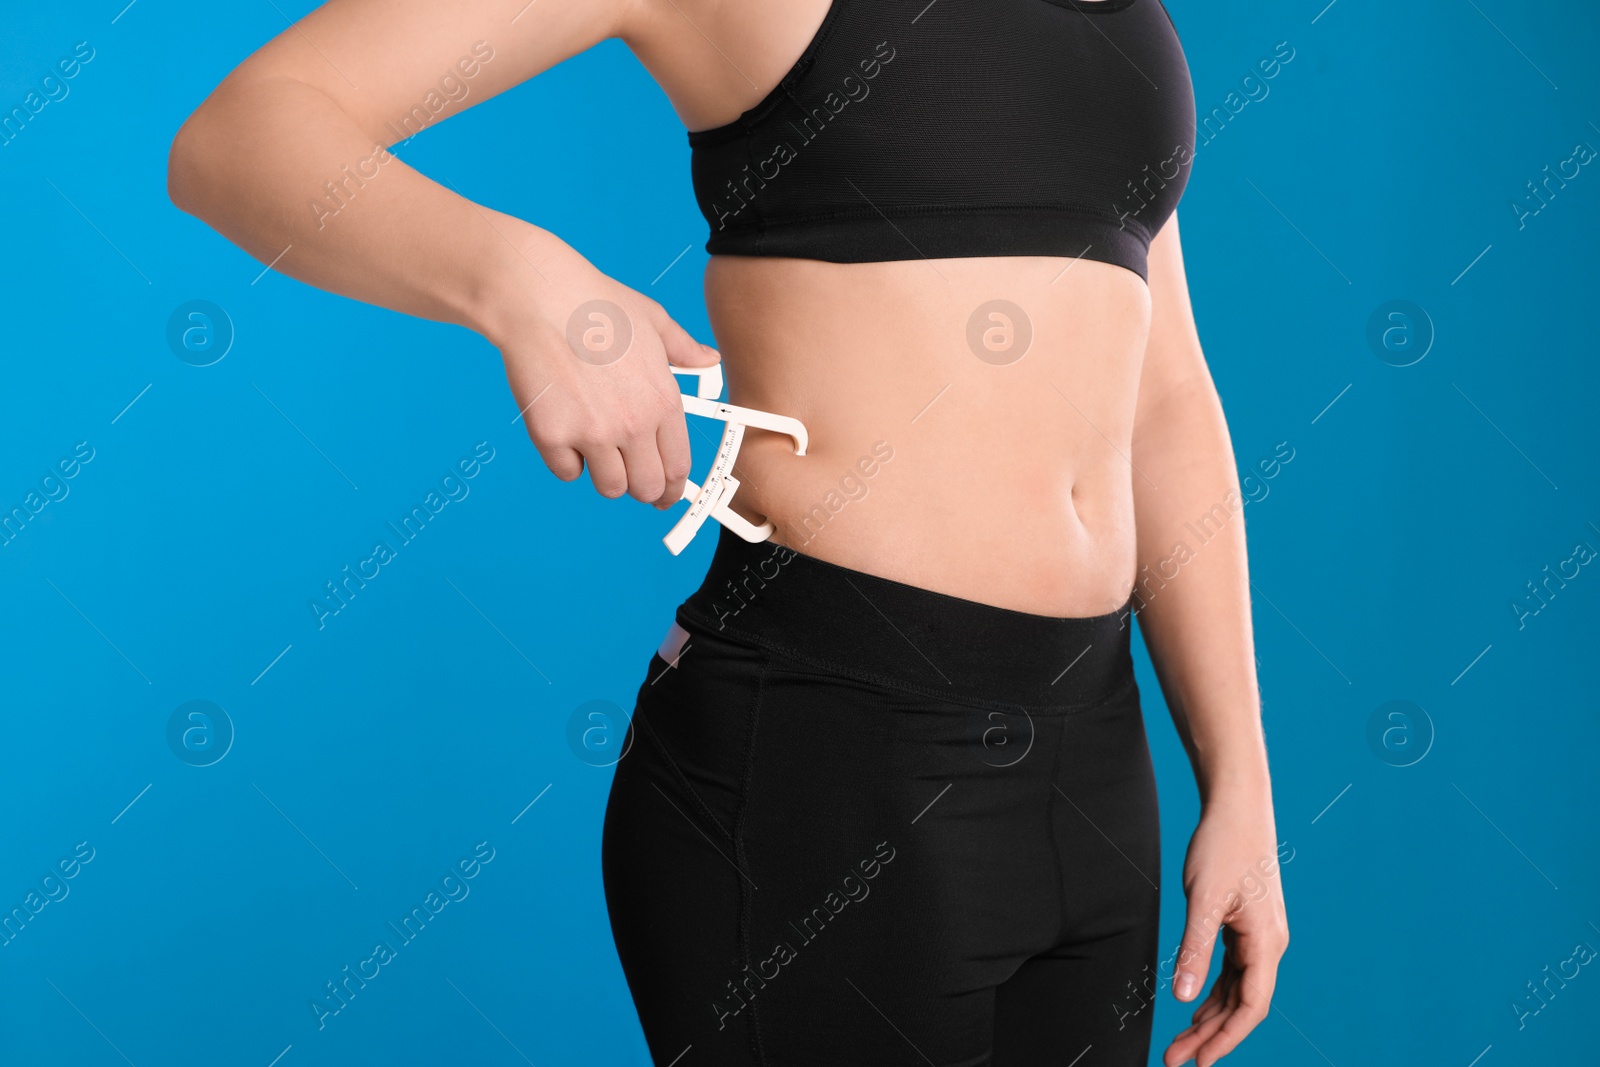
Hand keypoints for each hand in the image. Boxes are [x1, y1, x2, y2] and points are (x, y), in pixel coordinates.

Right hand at [491, 239, 720, 509]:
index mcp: (663, 401)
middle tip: (631, 480)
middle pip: (647, 488)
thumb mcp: (654, 320)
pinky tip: (565, 433)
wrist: (541, 298)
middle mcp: (633, 424)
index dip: (673, 488)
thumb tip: (708, 359)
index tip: (667, 495)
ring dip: (605, 476)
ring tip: (596, 451)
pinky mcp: (552, 436)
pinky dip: (567, 460)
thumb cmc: (595, 304)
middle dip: (642, 491)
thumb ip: (684, 348)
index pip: (677, 466)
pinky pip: (566, 471)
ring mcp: (592, 433)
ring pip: (609, 487)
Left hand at [1163, 792, 1288, 1066]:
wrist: (1237, 807)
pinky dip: (1213, 992)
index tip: (1200, 1062)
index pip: (1251, 1006)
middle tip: (1175, 1059)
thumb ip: (1194, 950)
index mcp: (1266, 942)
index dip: (1226, 1038)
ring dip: (1208, 1017)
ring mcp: (1259, 936)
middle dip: (1210, 1035)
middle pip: (1241, 1005)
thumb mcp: (1203, 900)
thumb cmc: (1223, 846)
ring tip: (1179, 1043)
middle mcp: (1269, 945)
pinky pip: (1232, 971)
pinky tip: (1194, 1008)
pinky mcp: (1245, 926)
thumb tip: (1183, 998)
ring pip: (1236, 990)